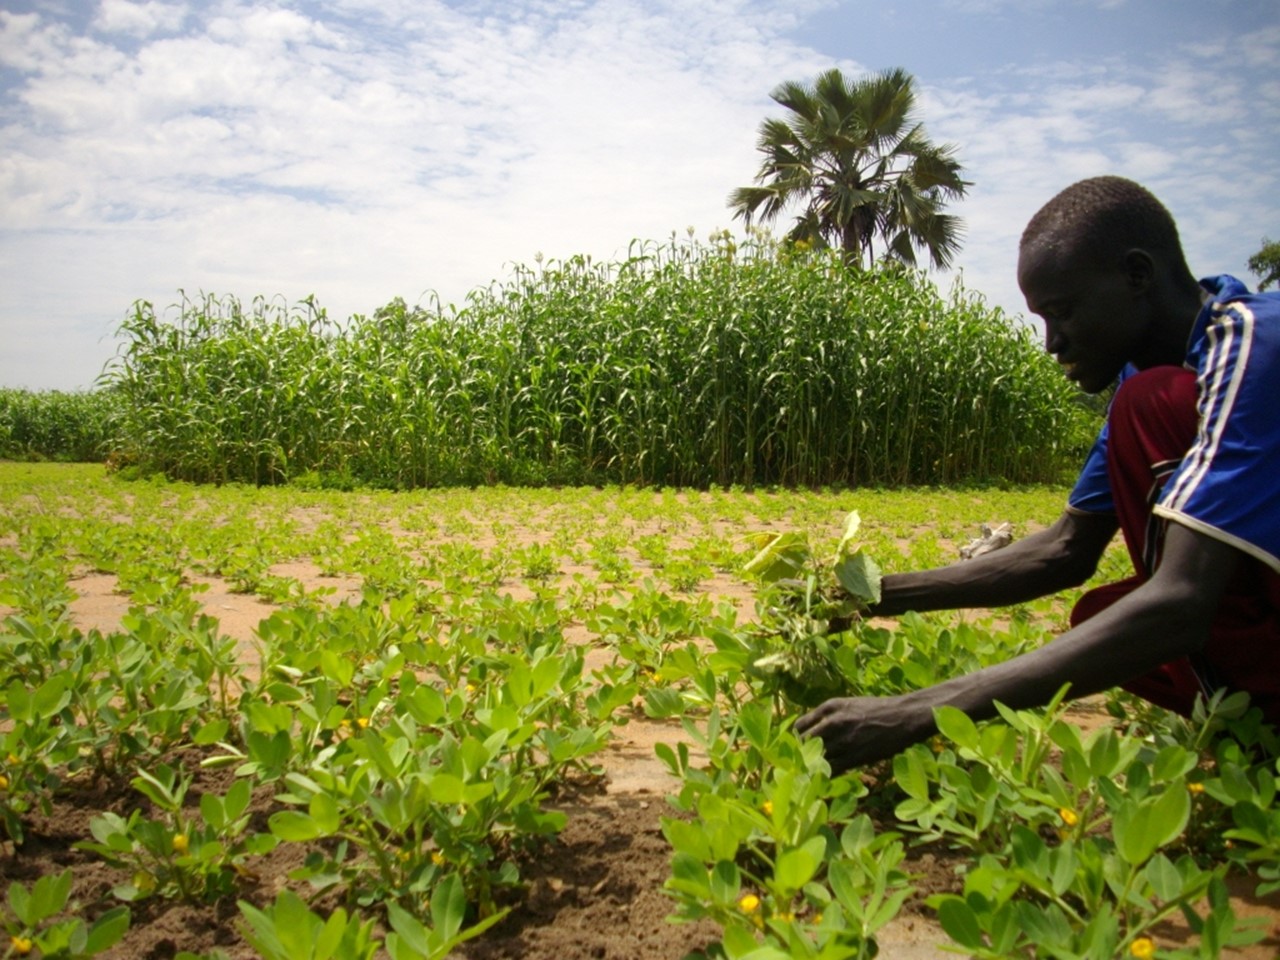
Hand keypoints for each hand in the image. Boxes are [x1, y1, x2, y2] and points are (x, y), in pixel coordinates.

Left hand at [794, 695, 931, 773]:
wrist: (903, 716)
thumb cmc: (877, 710)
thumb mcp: (849, 705)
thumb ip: (830, 716)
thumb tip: (812, 731)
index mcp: (830, 707)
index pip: (799, 726)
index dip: (795, 738)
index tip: (796, 747)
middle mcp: (832, 722)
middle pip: (803, 743)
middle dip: (800, 753)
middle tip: (799, 763)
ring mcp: (843, 740)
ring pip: (815, 758)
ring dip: (812, 766)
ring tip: (809, 773)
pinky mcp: (854, 757)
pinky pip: (831, 769)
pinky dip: (825, 775)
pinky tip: (825, 778)